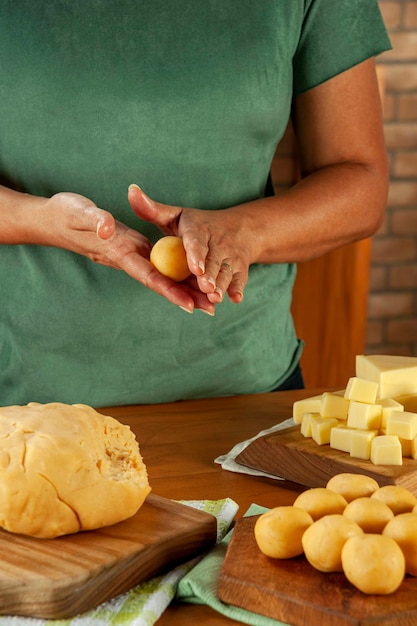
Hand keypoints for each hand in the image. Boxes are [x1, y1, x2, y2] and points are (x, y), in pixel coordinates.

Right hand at [39, 191, 214, 313]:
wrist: (55, 220)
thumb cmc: (66, 214)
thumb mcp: (79, 212)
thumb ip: (94, 219)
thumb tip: (108, 227)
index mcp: (120, 253)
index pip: (148, 275)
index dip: (169, 290)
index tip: (188, 304)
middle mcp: (129, 259)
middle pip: (162, 283)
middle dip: (185, 297)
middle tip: (211, 309)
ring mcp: (133, 256)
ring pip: (163, 277)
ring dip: (186, 289)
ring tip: (211, 302)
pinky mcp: (135, 249)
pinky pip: (159, 265)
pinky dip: (177, 274)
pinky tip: (195, 279)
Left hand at [128, 184, 250, 304]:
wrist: (240, 228)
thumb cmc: (198, 225)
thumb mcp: (176, 215)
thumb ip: (152, 209)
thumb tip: (131, 191)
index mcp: (198, 230)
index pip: (196, 242)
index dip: (196, 254)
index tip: (195, 268)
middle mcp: (218, 243)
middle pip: (213, 261)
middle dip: (210, 275)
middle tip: (205, 287)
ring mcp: (231, 257)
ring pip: (226, 272)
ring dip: (222, 285)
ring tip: (215, 297)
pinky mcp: (240, 269)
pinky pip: (240, 279)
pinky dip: (238, 288)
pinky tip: (235, 298)